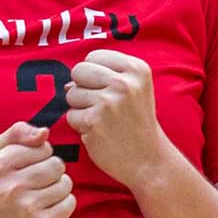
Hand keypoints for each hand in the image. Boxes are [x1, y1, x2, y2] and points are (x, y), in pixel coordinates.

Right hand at [0, 122, 75, 217]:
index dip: (40, 154)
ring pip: (65, 183)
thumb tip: (44, 132)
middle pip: (56, 164)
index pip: (42, 147)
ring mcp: (26, 206)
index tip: (28, 164)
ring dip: (58, 186)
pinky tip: (48, 205)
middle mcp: (11, 186)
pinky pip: (69, 203)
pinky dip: (64, 203)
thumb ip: (17, 133)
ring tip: (42, 192)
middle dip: (51, 169)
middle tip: (37, 179)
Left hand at [64, 49, 173, 185]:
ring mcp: (108, 102)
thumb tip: (68, 83)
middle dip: (83, 88)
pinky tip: (99, 132)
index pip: (93, 56)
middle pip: (78, 71)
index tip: (109, 90)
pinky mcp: (93, 122)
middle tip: (102, 106)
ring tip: (103, 120)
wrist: (149, 160)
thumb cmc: (137, 123)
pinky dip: (80, 126)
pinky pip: (71, 115)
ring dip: (81, 108)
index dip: (93, 74)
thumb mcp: (135, 89)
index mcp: (136, 69)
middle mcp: (123, 83)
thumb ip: (105, 75)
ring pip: (71, 94)